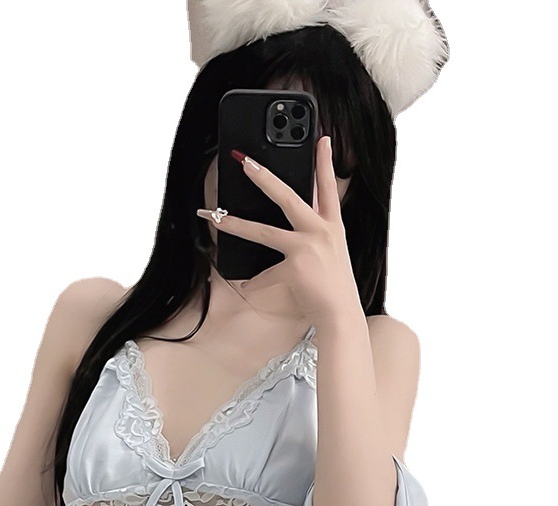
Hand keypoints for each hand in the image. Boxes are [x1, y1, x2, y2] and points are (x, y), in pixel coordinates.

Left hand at [198, 135, 361, 327]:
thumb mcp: (329, 256)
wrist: (342, 314)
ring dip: (236, 223)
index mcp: (332, 226)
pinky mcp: (295, 266)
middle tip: (245, 162)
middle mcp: (321, 231)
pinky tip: (245, 285)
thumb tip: (292, 227)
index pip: (329, 187)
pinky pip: (265, 274)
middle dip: (265, 177)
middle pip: (289, 196)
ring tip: (216, 216)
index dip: (326, 162)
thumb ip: (312, 238)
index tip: (322, 139)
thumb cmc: (334, 288)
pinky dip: (255, 283)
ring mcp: (308, 247)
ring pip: (264, 231)